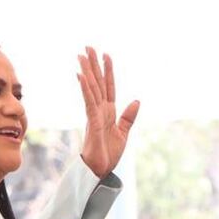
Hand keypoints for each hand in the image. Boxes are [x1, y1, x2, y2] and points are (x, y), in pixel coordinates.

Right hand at [76, 47, 139, 178]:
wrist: (101, 171)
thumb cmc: (108, 155)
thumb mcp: (124, 134)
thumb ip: (128, 117)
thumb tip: (137, 100)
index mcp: (108, 112)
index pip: (108, 86)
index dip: (108, 70)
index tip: (105, 54)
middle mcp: (100, 110)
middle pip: (97, 83)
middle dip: (93, 65)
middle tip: (88, 47)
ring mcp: (95, 115)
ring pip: (91, 88)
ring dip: (87, 71)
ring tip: (81, 55)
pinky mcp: (92, 122)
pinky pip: (89, 102)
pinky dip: (86, 89)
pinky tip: (81, 76)